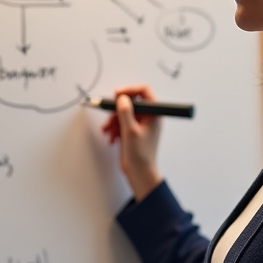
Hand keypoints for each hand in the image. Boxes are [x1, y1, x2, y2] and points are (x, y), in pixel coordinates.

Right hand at [101, 85, 162, 200]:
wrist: (139, 173)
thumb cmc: (141, 155)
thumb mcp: (131, 131)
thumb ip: (126, 112)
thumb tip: (122, 98)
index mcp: (154, 114)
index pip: (144, 91)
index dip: (130, 90)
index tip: (117, 94)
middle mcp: (149, 116)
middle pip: (130, 102)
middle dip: (117, 110)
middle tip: (108, 115)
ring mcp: (140, 123)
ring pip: (123, 113)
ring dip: (113, 121)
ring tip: (107, 131)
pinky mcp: (132, 131)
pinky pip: (120, 123)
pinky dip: (114, 128)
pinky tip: (112, 138)